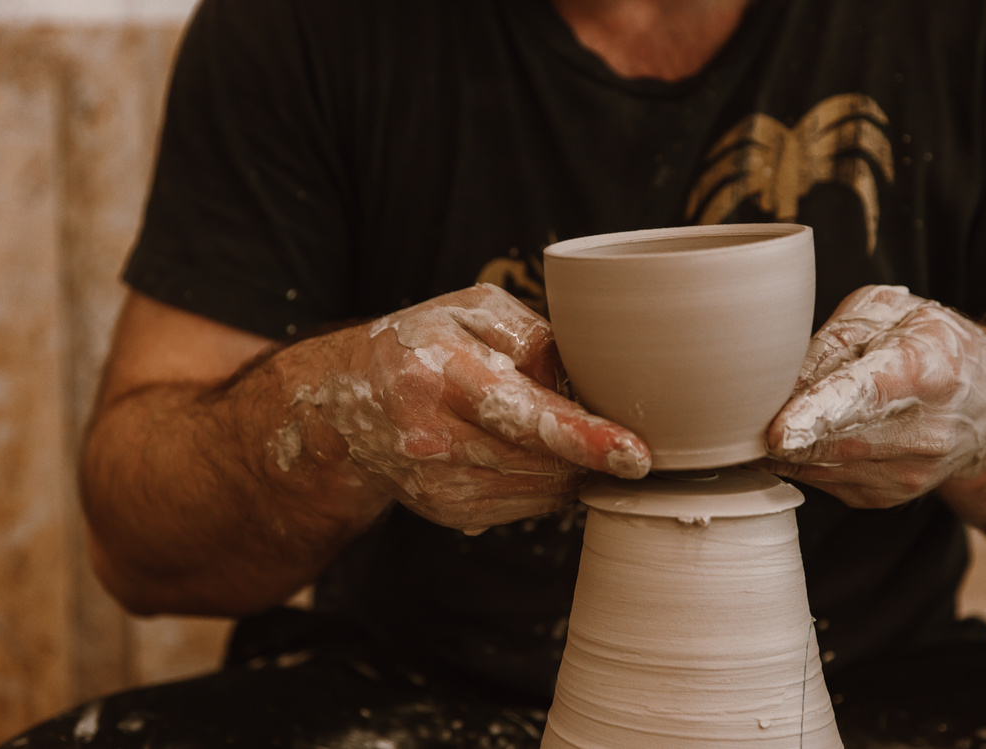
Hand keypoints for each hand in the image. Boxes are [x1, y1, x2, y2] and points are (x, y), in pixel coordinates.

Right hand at [288, 283, 650, 532]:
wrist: (350, 403)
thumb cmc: (423, 343)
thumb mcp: (473, 311)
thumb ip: (535, 337)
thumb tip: (591, 385)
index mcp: (439, 375)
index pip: (523, 415)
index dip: (585, 438)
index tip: (636, 456)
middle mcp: (431, 437)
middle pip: (541, 461)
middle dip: (588, 451)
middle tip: (606, 427)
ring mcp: (435, 484)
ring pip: (539, 491)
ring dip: (568, 468)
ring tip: (554, 432)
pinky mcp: (446, 513)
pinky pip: (524, 508)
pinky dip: (544, 484)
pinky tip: (529, 454)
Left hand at [759, 285, 985, 508]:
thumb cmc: (930, 345)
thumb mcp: (887, 314)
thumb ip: (832, 340)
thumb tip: (780, 381)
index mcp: (926, 370)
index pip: (864, 396)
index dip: (817, 415)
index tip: (779, 431)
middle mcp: (925, 431)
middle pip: (835, 440)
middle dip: (785, 429)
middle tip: (754, 409)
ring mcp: (908, 473)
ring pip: (821, 465)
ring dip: (789, 445)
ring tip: (791, 413)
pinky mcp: (886, 496)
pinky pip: (822, 481)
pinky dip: (802, 459)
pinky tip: (811, 435)